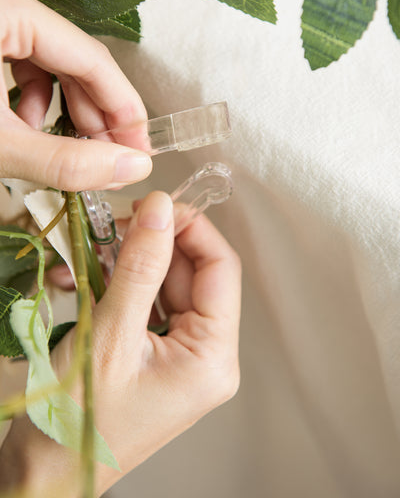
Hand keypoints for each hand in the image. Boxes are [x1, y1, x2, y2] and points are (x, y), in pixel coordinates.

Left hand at [0, 0, 151, 190]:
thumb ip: (64, 160)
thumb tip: (132, 169)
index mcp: (6, 10)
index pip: (93, 59)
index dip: (125, 110)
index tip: (141, 151)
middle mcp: (5, 4)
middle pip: (76, 61)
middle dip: (97, 117)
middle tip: (113, 160)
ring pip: (52, 64)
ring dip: (65, 112)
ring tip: (65, 150)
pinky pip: (23, 63)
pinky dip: (33, 100)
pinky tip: (26, 128)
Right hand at [0, 191, 240, 496]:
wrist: (46, 473)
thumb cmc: (76, 421)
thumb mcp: (109, 335)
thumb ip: (139, 267)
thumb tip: (161, 208)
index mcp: (212, 358)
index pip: (221, 269)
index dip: (191, 228)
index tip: (155, 206)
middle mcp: (207, 357)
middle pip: (192, 274)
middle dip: (152, 244)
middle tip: (110, 226)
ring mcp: (183, 357)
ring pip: (166, 285)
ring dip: (129, 263)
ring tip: (90, 253)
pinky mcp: (158, 356)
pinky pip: (149, 304)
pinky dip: (120, 285)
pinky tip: (89, 278)